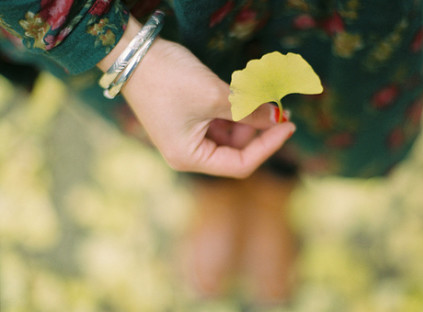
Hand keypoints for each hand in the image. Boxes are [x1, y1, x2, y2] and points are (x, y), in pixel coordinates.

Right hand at [98, 16, 294, 177]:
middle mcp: (187, 154)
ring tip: (258, 95)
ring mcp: (186, 138)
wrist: (133, 54)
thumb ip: (249, 112)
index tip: (288, 124)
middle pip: (235, 151)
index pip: (240, 164)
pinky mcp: (187, 122)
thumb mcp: (215, 96)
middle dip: (258, 129)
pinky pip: (217, 123)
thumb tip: (277, 118)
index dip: (268, 146)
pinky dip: (233, 111)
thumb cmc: (169, 78)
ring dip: (246, 117)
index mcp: (189, 157)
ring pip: (229, 135)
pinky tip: (242, 94)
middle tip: (278, 106)